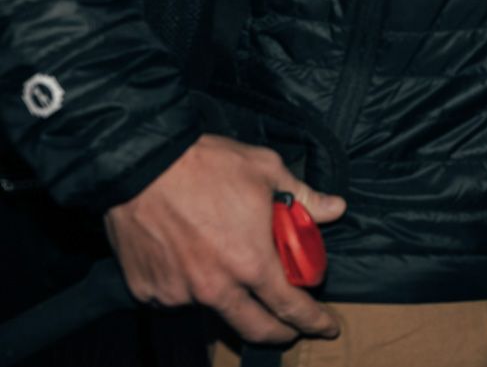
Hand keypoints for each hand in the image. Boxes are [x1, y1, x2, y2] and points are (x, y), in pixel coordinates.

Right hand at [103, 133, 345, 344]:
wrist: (140, 163)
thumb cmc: (205, 164)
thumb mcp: (267, 170)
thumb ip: (303, 198)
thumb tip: (335, 209)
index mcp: (251, 263)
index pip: (291, 307)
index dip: (313, 321)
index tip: (326, 327)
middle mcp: (215, 288)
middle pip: (254, 329)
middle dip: (279, 333)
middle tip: (290, 328)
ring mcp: (178, 293)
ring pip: (212, 309)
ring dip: (229, 298)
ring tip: (228, 268)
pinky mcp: (147, 290)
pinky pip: (176, 297)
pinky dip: (189, 286)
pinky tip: (190, 260)